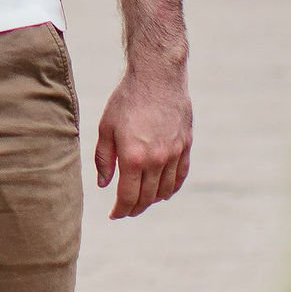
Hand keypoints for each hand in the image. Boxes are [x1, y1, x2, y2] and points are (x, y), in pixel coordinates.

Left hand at [94, 55, 191, 218]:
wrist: (158, 76)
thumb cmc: (127, 99)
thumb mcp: (106, 127)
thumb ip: (104, 159)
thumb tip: (104, 184)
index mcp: (133, 157)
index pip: (128, 196)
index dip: (120, 210)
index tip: (114, 215)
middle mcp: (157, 160)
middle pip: (147, 197)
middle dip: (135, 208)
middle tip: (126, 211)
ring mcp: (174, 153)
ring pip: (165, 189)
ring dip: (153, 200)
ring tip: (142, 201)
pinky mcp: (186, 145)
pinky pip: (181, 175)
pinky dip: (172, 188)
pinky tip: (164, 191)